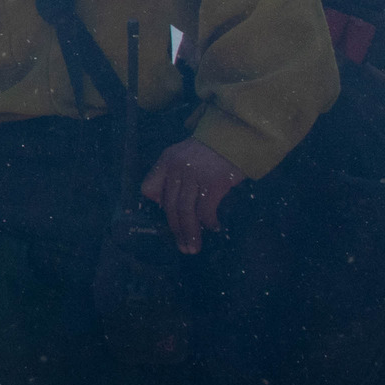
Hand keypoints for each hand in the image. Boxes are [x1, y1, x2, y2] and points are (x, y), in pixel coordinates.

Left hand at [141, 139, 243, 254]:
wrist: (235, 136)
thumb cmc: (210, 151)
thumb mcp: (183, 155)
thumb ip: (172, 175)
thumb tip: (164, 205)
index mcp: (166, 161)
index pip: (148, 188)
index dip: (157, 205)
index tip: (168, 218)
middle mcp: (176, 168)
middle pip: (170, 206)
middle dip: (175, 230)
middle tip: (182, 248)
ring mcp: (194, 176)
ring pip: (186, 212)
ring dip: (190, 233)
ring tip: (193, 248)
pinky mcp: (213, 183)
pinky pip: (206, 210)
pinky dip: (208, 222)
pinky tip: (213, 228)